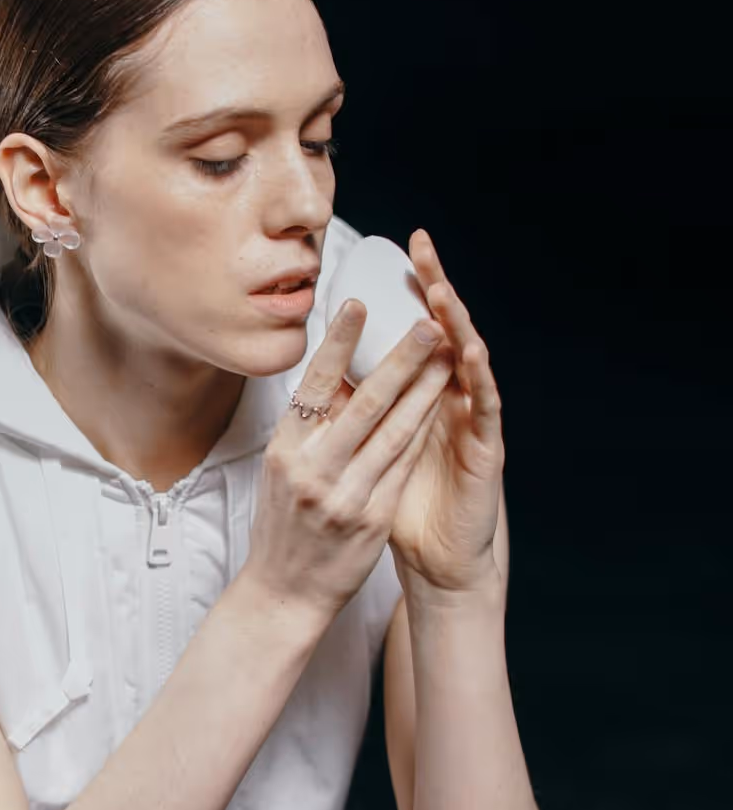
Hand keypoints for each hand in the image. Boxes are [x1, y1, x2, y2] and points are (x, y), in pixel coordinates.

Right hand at [244, 296, 455, 625]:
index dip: (338, 343)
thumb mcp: (279, 473)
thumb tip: (328, 379)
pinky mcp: (372, 519)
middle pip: (364, 403)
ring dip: (426, 391)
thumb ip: (305, 431)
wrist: (283, 594)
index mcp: (284, 451)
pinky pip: (403, 467)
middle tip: (427, 324)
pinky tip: (442, 409)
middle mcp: (312, 470)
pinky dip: (423, 433)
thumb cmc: (282, 527)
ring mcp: (344, 496)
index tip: (359, 303)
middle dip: (401, 359)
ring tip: (447, 358)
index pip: (314, 386)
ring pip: (394, 432)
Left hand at [386, 230, 504, 593]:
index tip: (387, 253)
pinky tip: (470, 350)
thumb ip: (354, 419)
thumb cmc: (400, 510)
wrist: (437, 563)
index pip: (411, 335)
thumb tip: (319, 384)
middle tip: (421, 246)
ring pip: (468, 361)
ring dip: (456, 323)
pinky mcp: (489, 450)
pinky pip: (486, 407)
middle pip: (440, 334)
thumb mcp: (366, 457)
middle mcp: (449, 402)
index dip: (403, 296)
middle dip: (431, 289)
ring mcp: (472, 423)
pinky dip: (479, 377)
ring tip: (441, 290)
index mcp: (419, 399)